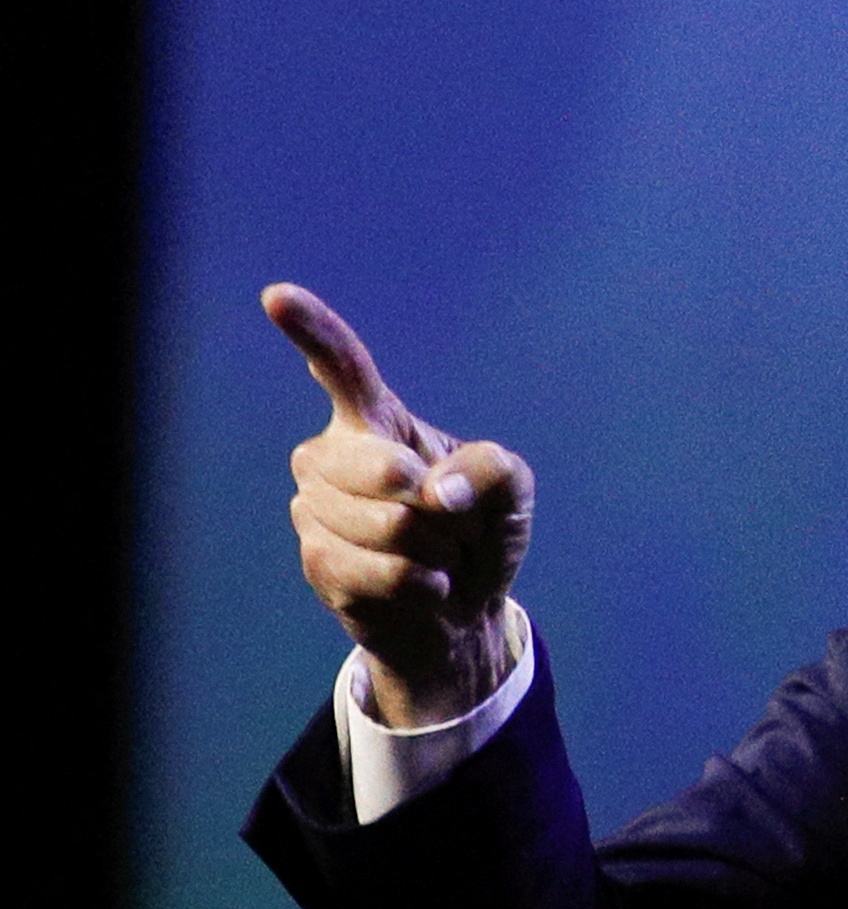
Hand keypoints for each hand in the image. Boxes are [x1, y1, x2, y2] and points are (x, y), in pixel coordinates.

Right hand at [266, 282, 531, 728]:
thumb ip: (490, 469)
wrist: (464, 611)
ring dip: (430, 547)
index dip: (311, 331)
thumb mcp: (511, 490)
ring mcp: (316, 509)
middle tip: (443, 512)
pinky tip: (424, 584)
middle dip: (415, 492)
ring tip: (435, 552)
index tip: (276, 297)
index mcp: (379, 420)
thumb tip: (433, 490)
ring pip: (378, 524)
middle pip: (368, 463)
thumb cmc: (481, 531)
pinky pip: (370, 569)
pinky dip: (416, 582)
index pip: (341, 367)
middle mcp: (333, 456)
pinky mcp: (317, 561)